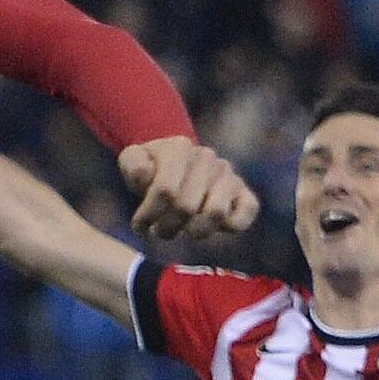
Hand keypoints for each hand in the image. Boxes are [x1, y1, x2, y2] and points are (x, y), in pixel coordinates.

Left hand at [120, 136, 257, 244]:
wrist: (180, 167)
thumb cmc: (153, 170)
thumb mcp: (133, 161)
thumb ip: (133, 165)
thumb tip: (147, 175)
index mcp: (179, 147)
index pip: (165, 190)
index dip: (149, 215)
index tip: (139, 226)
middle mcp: (208, 158)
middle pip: (187, 207)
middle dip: (168, 227)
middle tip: (159, 232)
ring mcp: (229, 175)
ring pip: (216, 213)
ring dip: (195, 231)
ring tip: (182, 231)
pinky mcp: (245, 195)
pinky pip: (243, 216)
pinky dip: (227, 229)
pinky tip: (208, 228)